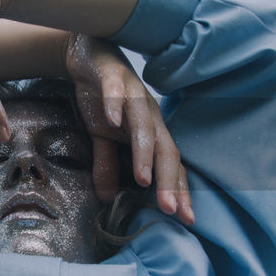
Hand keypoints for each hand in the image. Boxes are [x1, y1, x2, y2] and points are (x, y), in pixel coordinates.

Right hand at [64, 34, 194, 224]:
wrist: (90, 56)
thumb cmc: (102, 98)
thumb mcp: (101, 137)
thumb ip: (106, 165)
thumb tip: (105, 198)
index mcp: (152, 131)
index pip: (171, 165)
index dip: (179, 190)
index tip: (186, 219)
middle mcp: (150, 114)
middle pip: (165, 149)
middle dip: (169, 181)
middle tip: (171, 210)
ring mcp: (134, 95)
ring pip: (144, 125)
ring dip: (145, 152)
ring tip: (143, 179)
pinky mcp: (114, 77)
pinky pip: (116, 93)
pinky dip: (115, 105)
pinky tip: (112, 121)